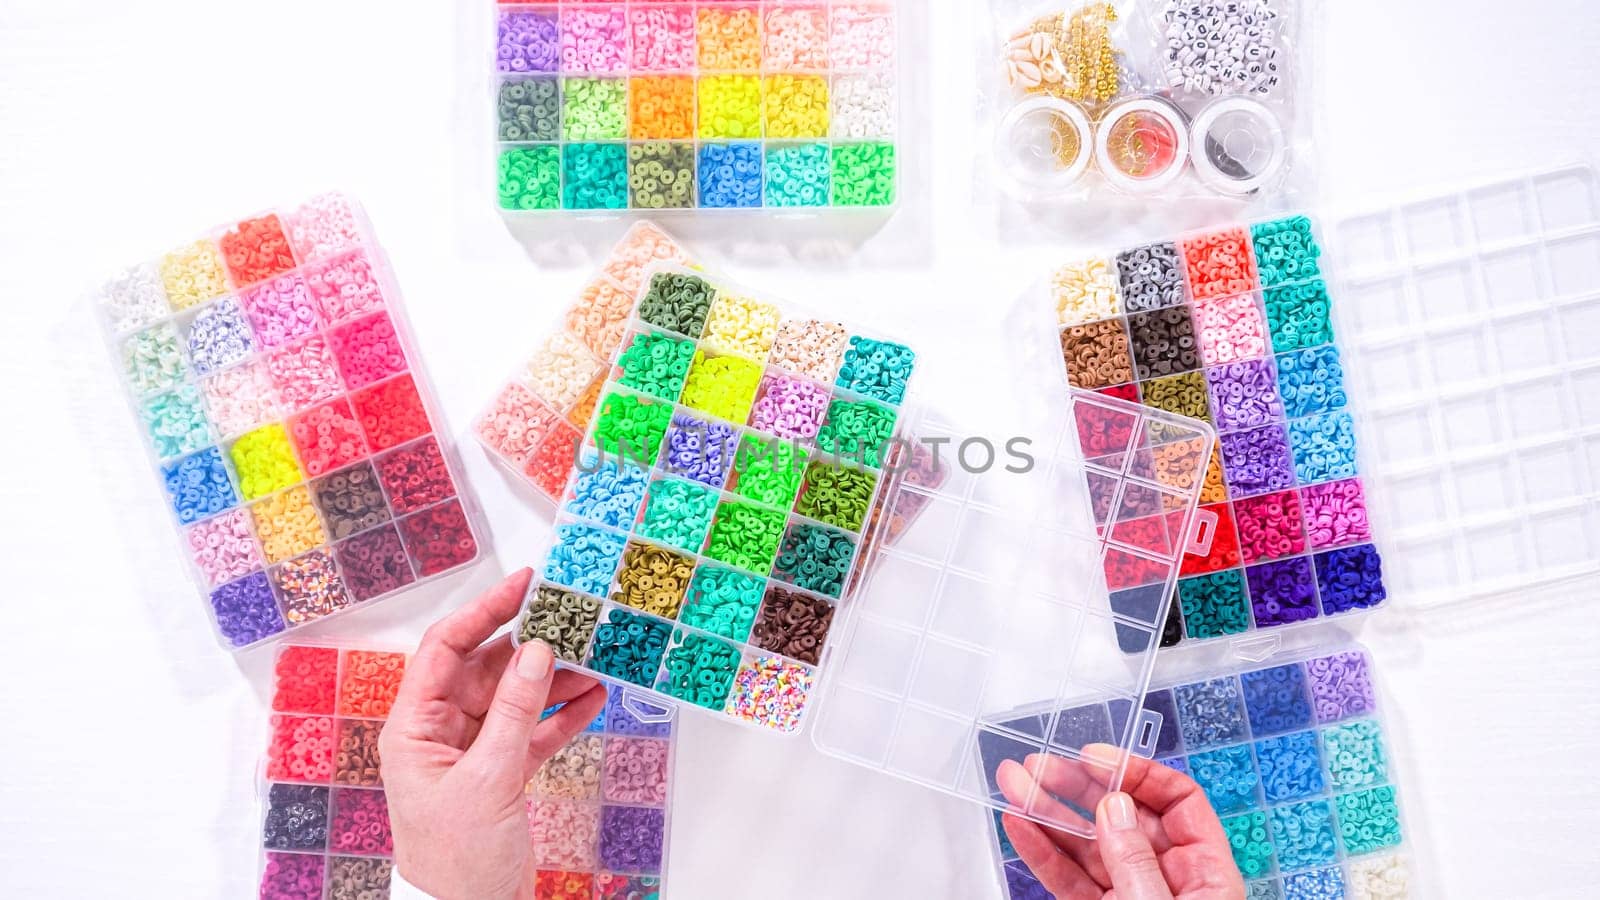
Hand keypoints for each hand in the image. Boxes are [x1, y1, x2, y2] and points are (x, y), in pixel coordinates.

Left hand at [380, 568, 607, 899]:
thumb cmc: (455, 861)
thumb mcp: (488, 779)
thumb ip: (514, 712)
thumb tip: (535, 652)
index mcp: (415, 727)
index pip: (446, 649)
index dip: (483, 611)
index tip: (523, 585)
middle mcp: (441, 733)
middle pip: (487, 668)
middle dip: (530, 645)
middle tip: (571, 619)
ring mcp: (474, 752)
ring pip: (517, 697)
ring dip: (555, 680)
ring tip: (594, 658)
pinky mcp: (503, 774)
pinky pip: (534, 730)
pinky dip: (562, 715)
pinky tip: (593, 699)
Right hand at [997, 744, 1242, 899]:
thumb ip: (1136, 862)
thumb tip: (1114, 809)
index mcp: (1206, 874)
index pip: (1178, 802)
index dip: (1137, 773)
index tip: (1095, 757)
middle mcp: (1168, 881)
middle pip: (1122, 816)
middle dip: (1076, 788)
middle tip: (1038, 765)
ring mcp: (1130, 899)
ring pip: (1086, 845)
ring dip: (1047, 813)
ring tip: (1013, 785)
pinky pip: (1068, 877)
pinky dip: (1041, 852)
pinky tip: (1019, 826)